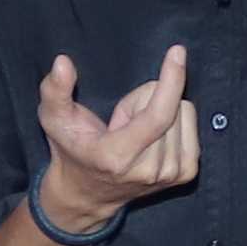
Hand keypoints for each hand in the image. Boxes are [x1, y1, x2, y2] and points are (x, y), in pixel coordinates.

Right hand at [33, 44, 199, 233]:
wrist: (88, 193)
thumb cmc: (72, 148)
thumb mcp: (54, 118)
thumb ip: (54, 90)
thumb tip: (62, 62)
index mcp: (118, 156)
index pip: (157, 115)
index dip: (171, 81)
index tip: (177, 52)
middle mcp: (149, 170)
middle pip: (169, 104)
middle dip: (145, 99)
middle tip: (120, 121)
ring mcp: (171, 174)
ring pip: (184, 111)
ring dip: (159, 111)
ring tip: (134, 131)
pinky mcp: (186, 173)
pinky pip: (192, 122)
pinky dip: (174, 121)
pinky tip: (151, 138)